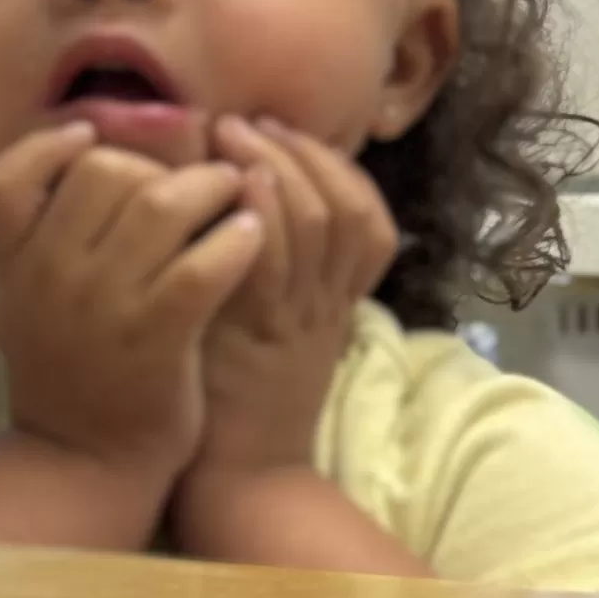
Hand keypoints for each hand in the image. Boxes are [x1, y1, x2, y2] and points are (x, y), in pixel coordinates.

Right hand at [0, 122, 263, 483]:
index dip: (48, 146)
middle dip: (157, 163)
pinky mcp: (157, 335)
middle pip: (101, 172)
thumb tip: (85, 160)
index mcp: (13, 264)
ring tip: (233, 194)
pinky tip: (250, 235)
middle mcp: (49, 275)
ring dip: (210, 187)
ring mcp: (102, 304)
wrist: (81, 460)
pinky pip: (204, 263)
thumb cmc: (68, 372)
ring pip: (160, 203)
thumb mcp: (28, 303)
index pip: (5, 178)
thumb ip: (44, 240)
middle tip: (191, 177)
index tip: (89, 139)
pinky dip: (237, 238)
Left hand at [185, 116, 397, 479]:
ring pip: (317, 222)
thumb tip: (242, 209)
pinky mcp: (261, 337)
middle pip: (345, 205)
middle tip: (250, 117)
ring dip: (275, 164)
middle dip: (300, 149)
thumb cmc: (240, 401)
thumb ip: (271, 276)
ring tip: (231, 131)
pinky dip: (258, 214)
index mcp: (337, 303)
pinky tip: (232, 184)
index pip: (367, 217)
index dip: (331, 165)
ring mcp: (300, 320)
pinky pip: (273, 263)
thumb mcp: (270, 330)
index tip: (284, 130)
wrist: (241, 480)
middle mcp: (329, 305)